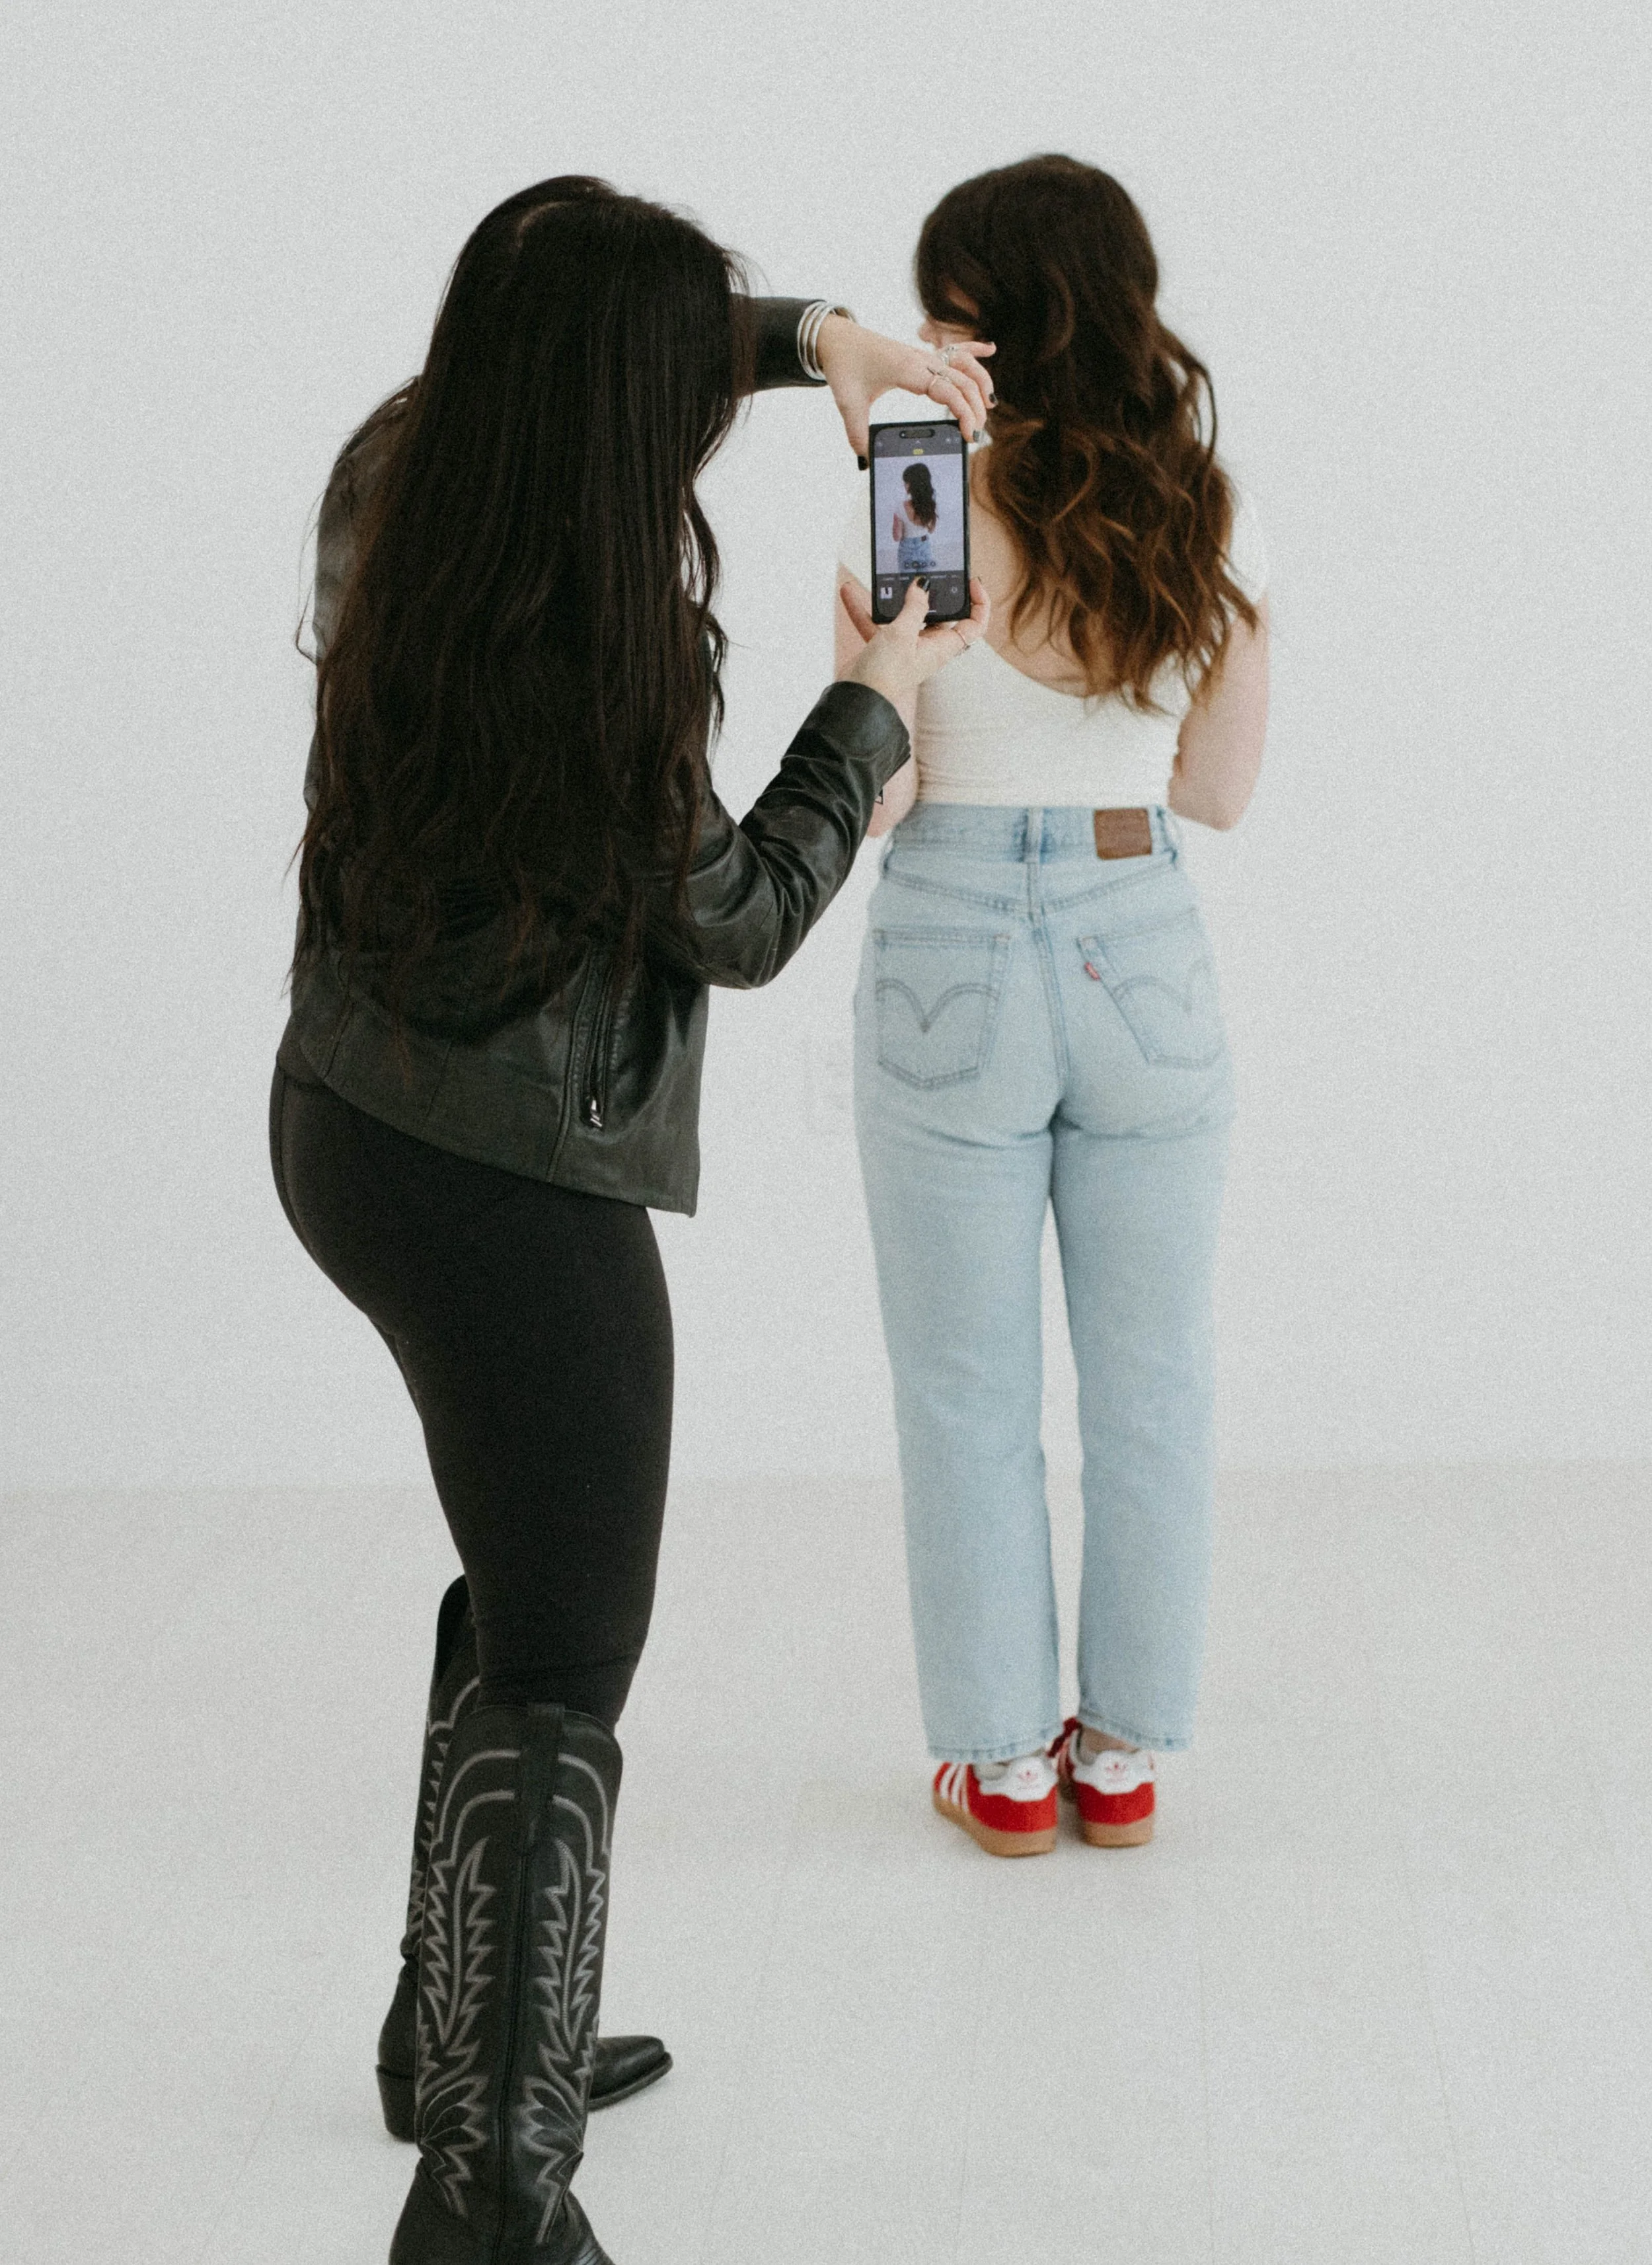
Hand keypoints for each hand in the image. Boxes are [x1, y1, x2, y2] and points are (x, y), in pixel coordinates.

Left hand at [816, 316, 994, 456]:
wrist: (836, 337)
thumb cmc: (844, 365)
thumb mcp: (847, 403)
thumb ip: (857, 433)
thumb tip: (866, 459)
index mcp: (908, 370)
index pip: (948, 390)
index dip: (964, 413)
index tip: (969, 435)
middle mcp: (920, 360)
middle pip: (962, 381)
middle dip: (976, 408)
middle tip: (976, 434)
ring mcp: (923, 355)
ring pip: (963, 364)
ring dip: (980, 382)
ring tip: (989, 405)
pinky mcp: (920, 355)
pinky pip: (953, 348)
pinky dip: (974, 349)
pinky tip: (990, 348)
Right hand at [839, 575, 990, 717]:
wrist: (855, 699)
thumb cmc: (884, 674)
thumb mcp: (902, 634)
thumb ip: (915, 607)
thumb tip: (924, 585)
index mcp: (942, 647)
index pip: (973, 625)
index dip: (979, 603)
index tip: (971, 582)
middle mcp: (928, 646)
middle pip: (939, 613)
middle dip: (932, 590)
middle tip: (927, 569)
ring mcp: (906, 646)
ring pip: (905, 613)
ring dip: (892, 596)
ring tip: (886, 576)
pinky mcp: (884, 646)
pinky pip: (878, 622)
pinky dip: (865, 609)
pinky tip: (850, 592)